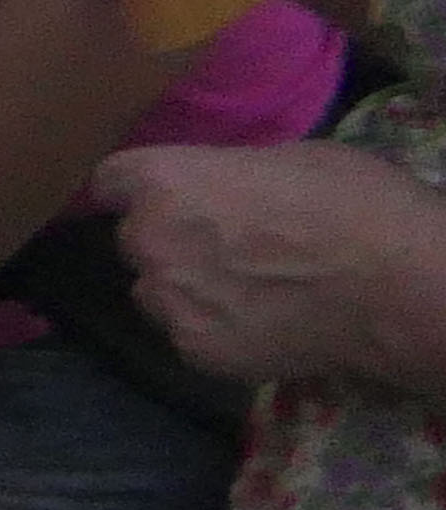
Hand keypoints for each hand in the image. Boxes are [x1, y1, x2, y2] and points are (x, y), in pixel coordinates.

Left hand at [109, 137, 445, 385]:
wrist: (400, 287)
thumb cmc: (355, 205)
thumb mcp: (286, 158)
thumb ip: (227, 174)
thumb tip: (219, 188)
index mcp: (162, 180)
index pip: (110, 182)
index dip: (137, 190)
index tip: (160, 198)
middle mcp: (148, 239)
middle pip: (135, 239)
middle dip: (169, 241)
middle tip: (227, 248)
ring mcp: (168, 300)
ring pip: (156, 291)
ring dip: (186, 288)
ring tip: (248, 290)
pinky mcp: (195, 351)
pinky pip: (187, 334)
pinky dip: (214, 329)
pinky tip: (262, 323)